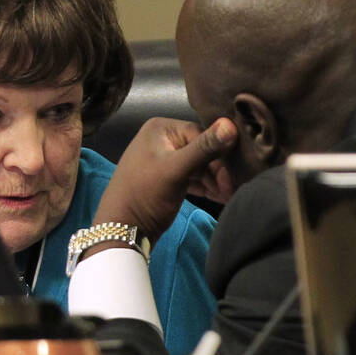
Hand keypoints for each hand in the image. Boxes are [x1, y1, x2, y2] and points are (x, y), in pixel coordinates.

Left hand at [93, 117, 236, 242]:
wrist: (122, 230)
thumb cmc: (145, 196)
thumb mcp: (176, 170)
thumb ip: (205, 148)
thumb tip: (232, 124)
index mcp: (160, 128)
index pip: (202, 134)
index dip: (220, 155)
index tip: (233, 178)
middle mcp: (162, 139)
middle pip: (202, 149)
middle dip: (219, 170)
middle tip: (232, 189)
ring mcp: (164, 158)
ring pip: (199, 165)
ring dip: (215, 180)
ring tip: (228, 196)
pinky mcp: (167, 178)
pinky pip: (192, 177)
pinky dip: (206, 186)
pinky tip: (220, 197)